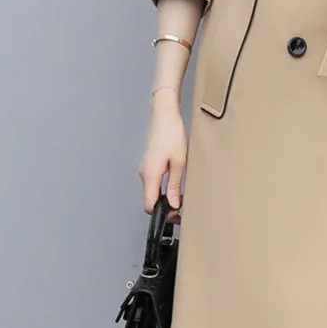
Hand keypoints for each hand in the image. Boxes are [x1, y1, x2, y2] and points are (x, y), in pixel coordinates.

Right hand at [138, 97, 187, 223]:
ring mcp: (145, 166)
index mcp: (150, 175)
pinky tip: (175, 180)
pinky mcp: (149, 161)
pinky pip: (153, 179)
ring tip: (181, 193)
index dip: (162, 213)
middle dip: (165, 205)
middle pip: (150, 198)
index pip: (149, 205)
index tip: (176, 213)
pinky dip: (163, 184)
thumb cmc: (171, 132)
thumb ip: (174, 185)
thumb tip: (174, 204)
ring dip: (165, 194)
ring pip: (153, 189)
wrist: (164, 113)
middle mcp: (144, 172)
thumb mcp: (179, 162)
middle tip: (182, 205)